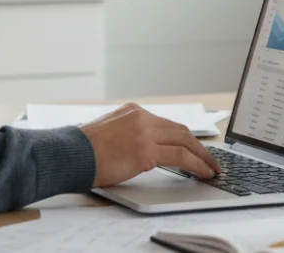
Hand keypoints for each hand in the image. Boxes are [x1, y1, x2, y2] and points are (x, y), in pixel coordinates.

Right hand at [79, 103, 221, 187]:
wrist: (71, 154)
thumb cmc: (83, 150)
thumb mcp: (109, 133)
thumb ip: (129, 135)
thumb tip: (145, 150)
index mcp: (133, 111)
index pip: (166, 123)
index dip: (183, 137)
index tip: (193, 147)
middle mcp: (142, 117)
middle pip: (180, 130)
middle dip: (198, 146)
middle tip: (210, 159)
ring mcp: (145, 133)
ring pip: (185, 141)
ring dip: (202, 156)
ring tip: (212, 168)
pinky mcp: (146, 151)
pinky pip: (181, 157)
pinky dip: (197, 164)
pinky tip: (204, 172)